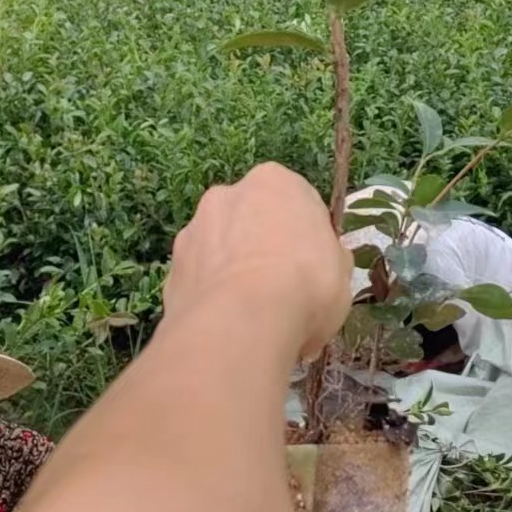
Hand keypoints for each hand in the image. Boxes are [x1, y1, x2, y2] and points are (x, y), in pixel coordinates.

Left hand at [163, 161, 350, 361]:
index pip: (296, 204)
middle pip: (251, 222)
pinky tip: (228, 329)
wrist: (242, 322)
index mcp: (274, 182)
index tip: (313, 270)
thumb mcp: (341, 273)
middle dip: (263, 251)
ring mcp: (192, 231)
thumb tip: (326, 261)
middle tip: (283, 294)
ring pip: (220, 252)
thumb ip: (329, 258)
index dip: (306, 239)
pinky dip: (212, 301)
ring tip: (254, 320)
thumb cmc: (305, 286)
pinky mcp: (170, 269)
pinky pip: (200, 283)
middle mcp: (227, 195)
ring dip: (233, 275)